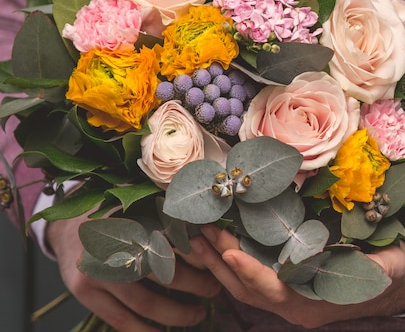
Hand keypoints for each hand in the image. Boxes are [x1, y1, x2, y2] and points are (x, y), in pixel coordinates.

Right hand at [46, 215, 221, 331]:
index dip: (199, 256)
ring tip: (198, 314)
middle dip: (196, 285)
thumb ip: (170, 214)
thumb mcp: (141, 204)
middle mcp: (115, 244)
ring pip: (146, 302)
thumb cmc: (117, 216)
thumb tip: (210, 227)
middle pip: (165, 272)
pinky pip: (121, 320)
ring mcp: (97, 270)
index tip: (216, 263)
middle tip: (214, 289)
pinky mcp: (84, 291)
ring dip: (177, 313)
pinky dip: (145, 331)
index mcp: (134, 219)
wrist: (68, 227)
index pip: (176, 241)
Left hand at [190, 224, 404, 328]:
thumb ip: (372, 264)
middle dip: (222, 262)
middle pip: (248, 289)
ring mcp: (287, 297)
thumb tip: (351, 249)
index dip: (252, 273)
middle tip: (200, 231)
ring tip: (197, 236)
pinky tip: (219, 243)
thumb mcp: (386, 267)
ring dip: (218, 262)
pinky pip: (250, 279)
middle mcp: (294, 305)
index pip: (275, 291)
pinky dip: (232, 262)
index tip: (229, 251)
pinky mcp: (285, 285)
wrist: (392, 286)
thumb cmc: (389, 273)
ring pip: (243, 286)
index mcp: (315, 303)